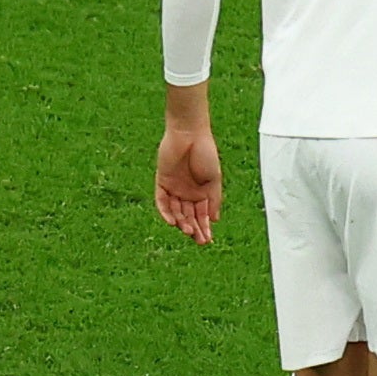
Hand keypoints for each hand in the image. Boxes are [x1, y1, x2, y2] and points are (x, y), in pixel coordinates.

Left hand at [156, 117, 223, 244]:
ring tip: (188, 231)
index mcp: (201, 192)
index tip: (208, 240)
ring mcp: (174, 188)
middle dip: (194, 229)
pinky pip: (162, 201)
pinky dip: (166, 213)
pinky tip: (173, 222)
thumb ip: (214, 200)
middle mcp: (187, 192)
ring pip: (176, 211)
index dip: (204, 228)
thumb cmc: (205, 153)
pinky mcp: (162, 182)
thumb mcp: (214, 180)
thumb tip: (214, 219)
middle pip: (189, 216)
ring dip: (181, 222)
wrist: (190, 134)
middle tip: (199, 241)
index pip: (202, 215)